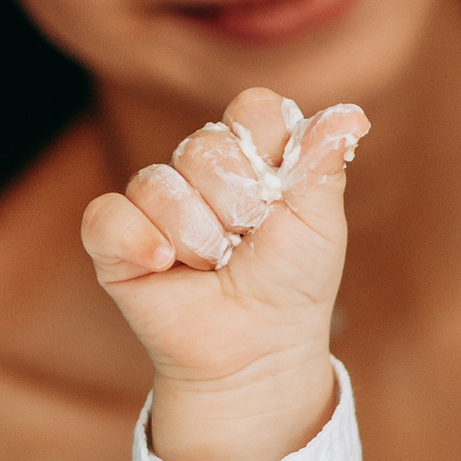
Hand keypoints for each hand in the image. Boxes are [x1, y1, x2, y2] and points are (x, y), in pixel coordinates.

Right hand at [81, 82, 366, 460]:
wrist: (258, 350)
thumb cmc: (292, 284)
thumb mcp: (320, 225)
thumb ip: (324, 166)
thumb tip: (352, 117)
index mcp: (250, 152)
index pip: (254, 110)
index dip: (267, 150)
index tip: (280, 195)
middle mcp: (197, 167)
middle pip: (204, 147)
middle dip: (237, 208)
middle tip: (246, 245)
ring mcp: (153, 201)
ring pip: (159, 184)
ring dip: (199, 238)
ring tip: (215, 266)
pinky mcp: (114, 238)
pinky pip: (108, 216)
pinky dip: (137, 240)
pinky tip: (163, 264)